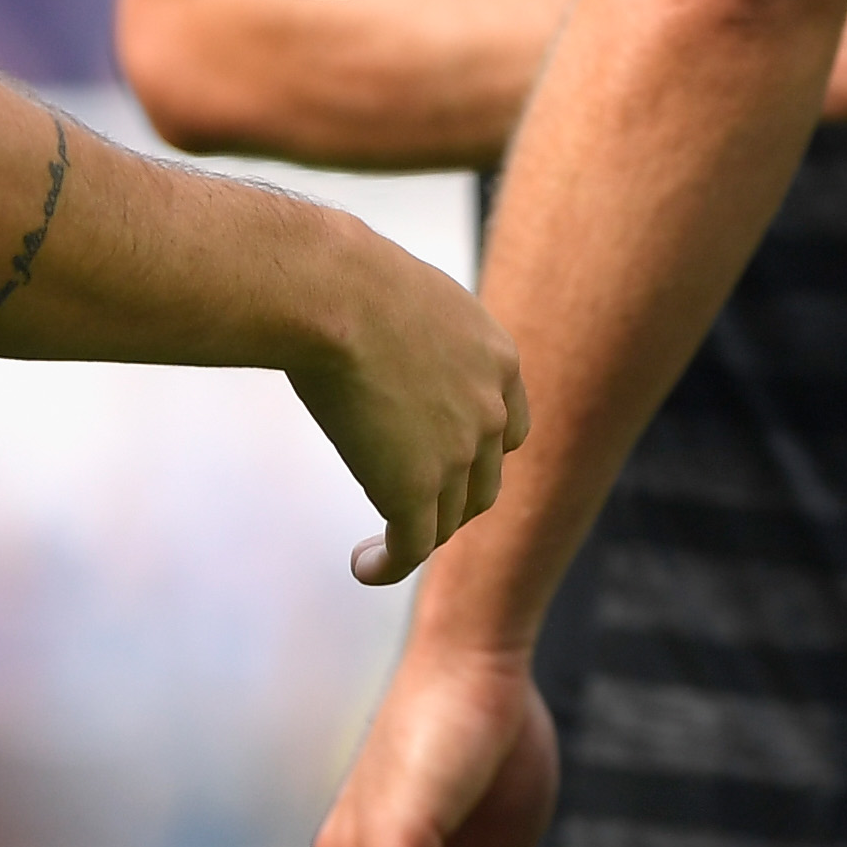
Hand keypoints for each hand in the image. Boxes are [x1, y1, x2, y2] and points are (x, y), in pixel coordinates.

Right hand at [290, 226, 527, 584]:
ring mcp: (457, 452)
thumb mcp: (411, 299)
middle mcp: (491, 409)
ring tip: (384, 545)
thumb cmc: (352, 280)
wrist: (337, 293)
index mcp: (498, 359)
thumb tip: (379, 328)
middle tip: (410, 510)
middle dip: (451, 501)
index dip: (480, 455)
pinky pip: (413, 545)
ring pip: (450, 518)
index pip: (509, 430)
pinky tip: (363, 565)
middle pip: (483, 481)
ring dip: (420, 536)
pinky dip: (391, 563)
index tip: (446, 465)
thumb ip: (416, 331)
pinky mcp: (414, 486)